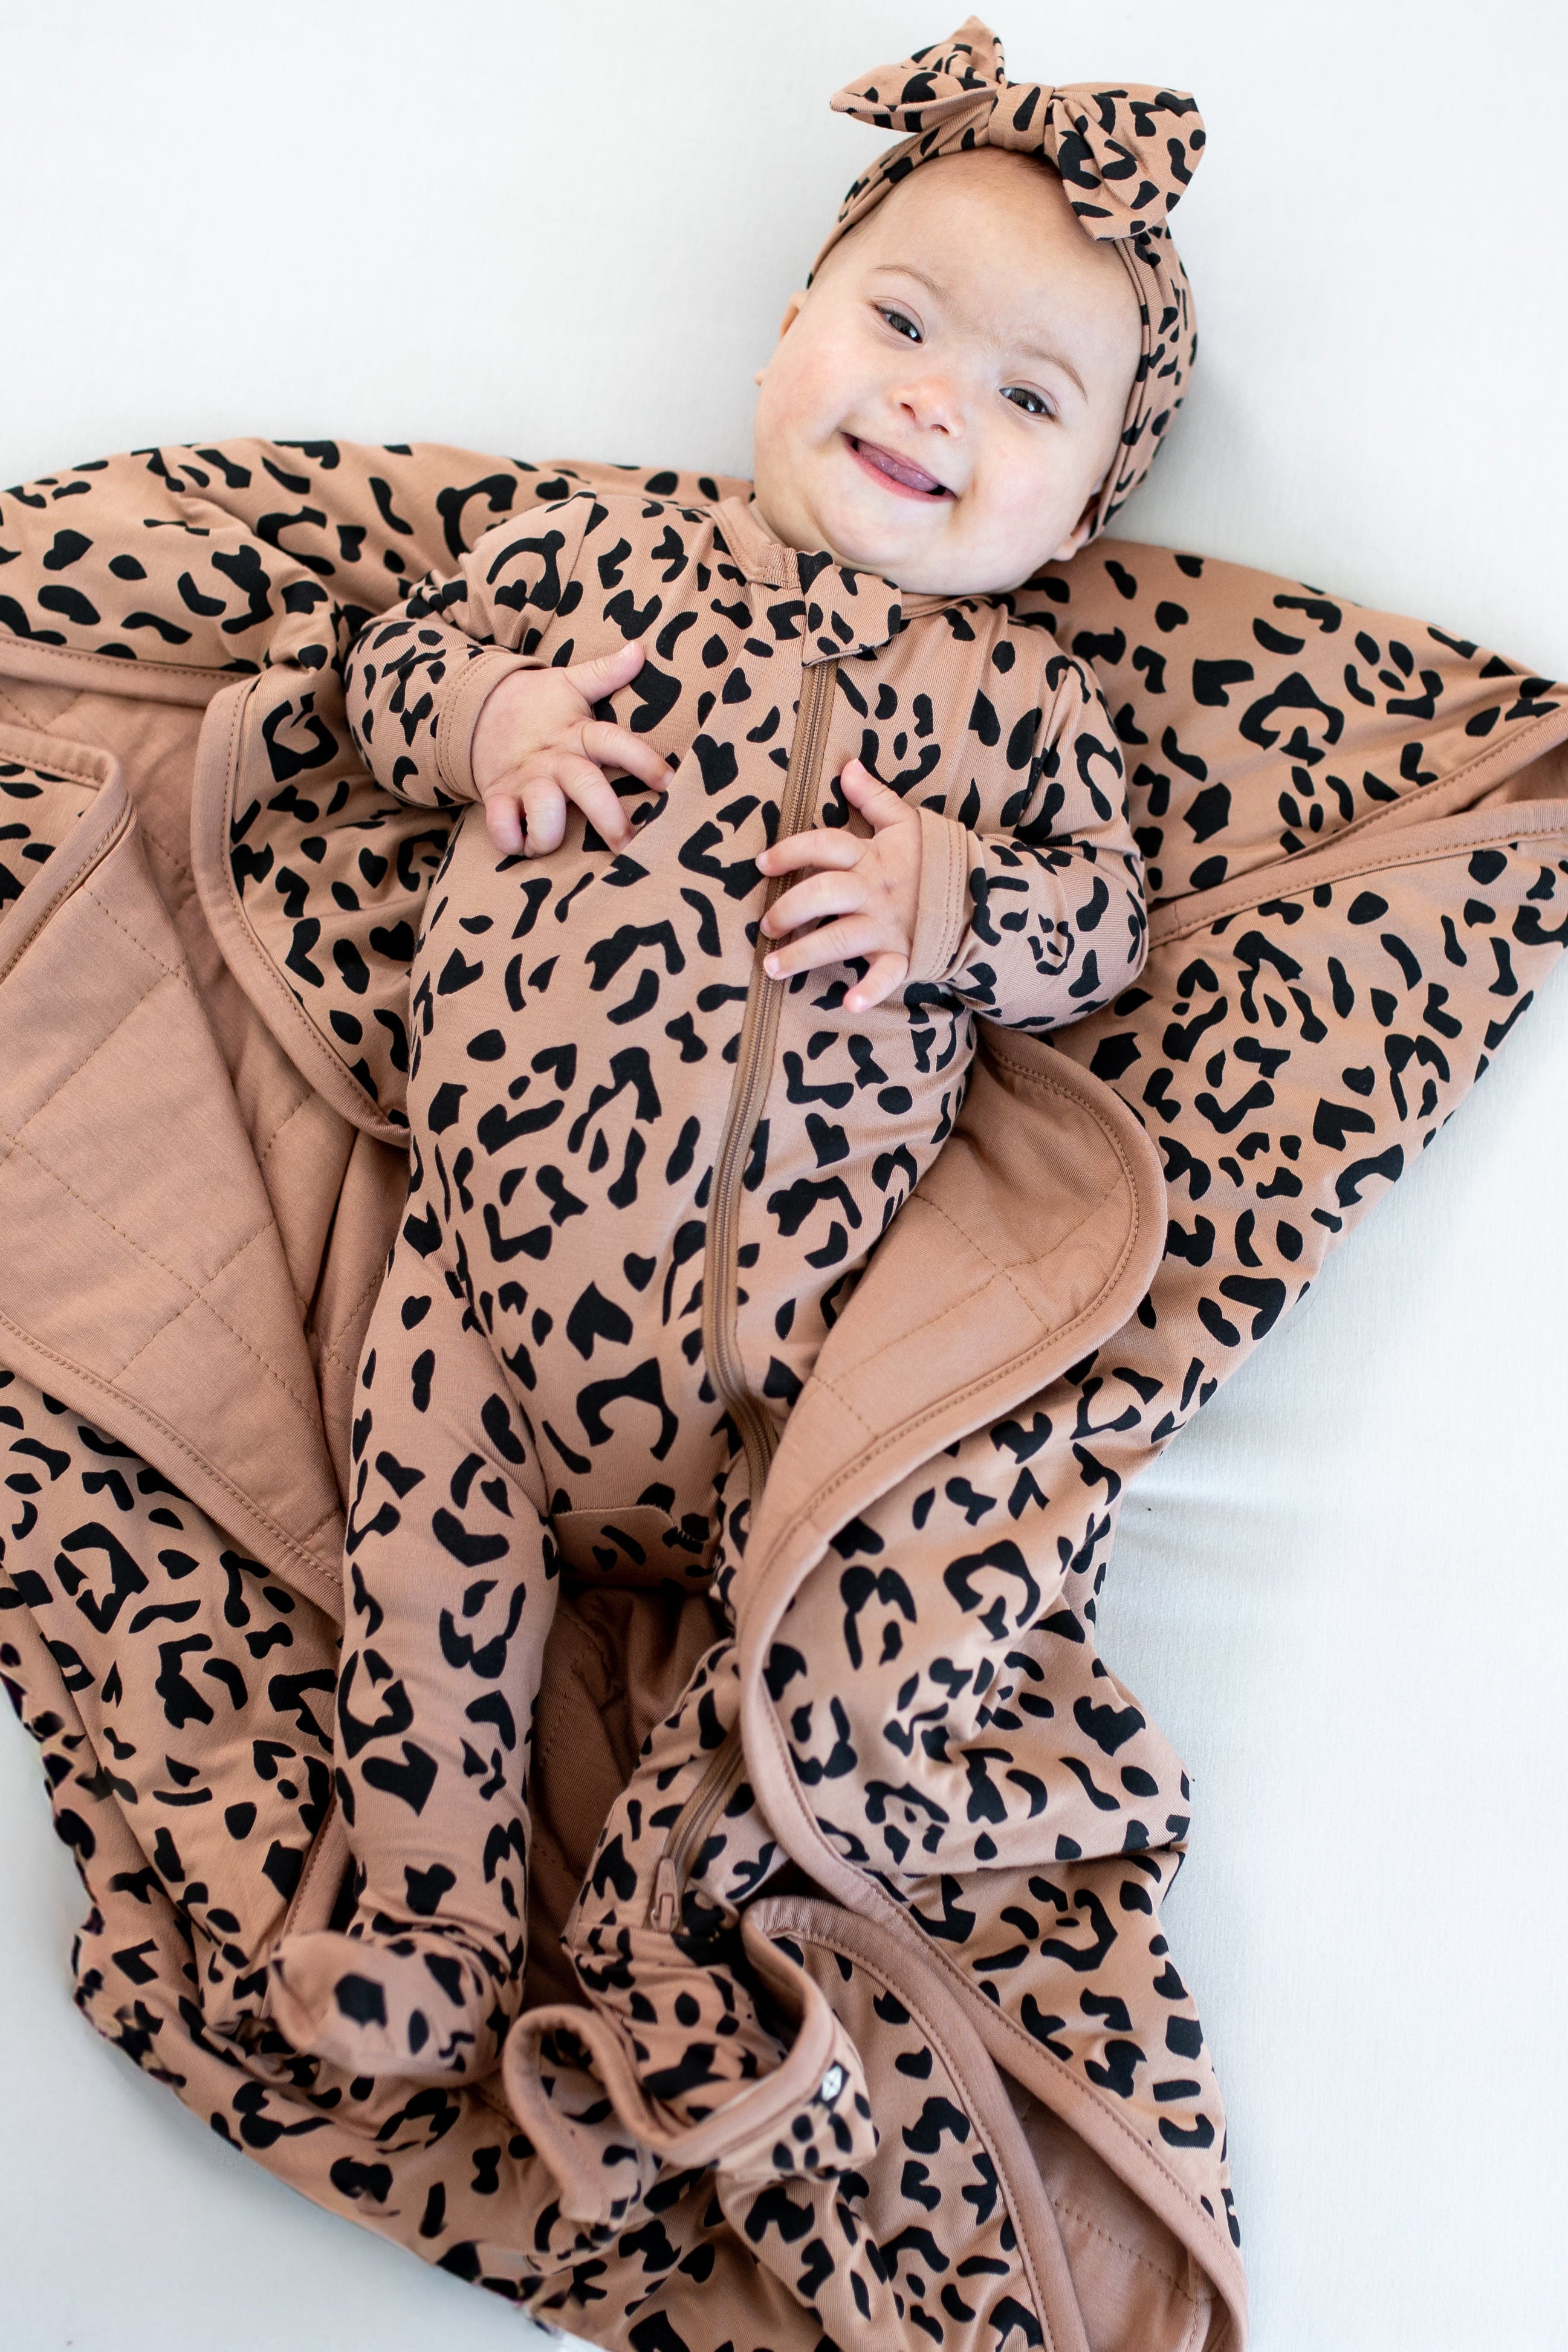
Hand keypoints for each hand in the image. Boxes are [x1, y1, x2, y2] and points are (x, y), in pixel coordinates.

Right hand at [470, 638, 669, 856]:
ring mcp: (524, 779)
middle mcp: (554, 758)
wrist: (473, 708)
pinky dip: (511, 842)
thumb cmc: (534, 705)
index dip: (643, 761)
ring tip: (555, 845)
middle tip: (629, 846)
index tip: (670, 782)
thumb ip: (605, 673)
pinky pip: (502, 827)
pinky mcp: (497, 796)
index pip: (614, 742)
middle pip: (585, 786)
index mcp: (577, 732)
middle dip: (608, 817)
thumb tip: (639, 649)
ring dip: (550, 836)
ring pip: (542, 813)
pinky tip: (523, 845)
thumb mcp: (568, 685)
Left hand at [756, 759, 920, 1011]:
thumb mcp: (907, 822)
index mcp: (871, 857)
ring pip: (839, 938)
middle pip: (823, 893)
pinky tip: (849, 1005)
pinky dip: (870, 991)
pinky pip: (887, 975)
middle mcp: (874, 891)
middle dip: (788, 909)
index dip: (789, 852)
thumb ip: (874, 797)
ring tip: (772, 968)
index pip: (823, 846)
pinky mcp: (904, 954)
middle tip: (765, 926)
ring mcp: (887, 925)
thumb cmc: (935, 858)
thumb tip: (847, 767)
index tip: (762, 864)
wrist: (982, 894)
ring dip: (804, 954)